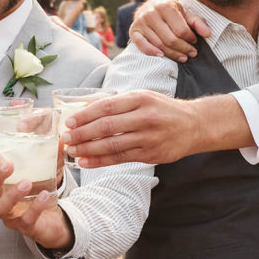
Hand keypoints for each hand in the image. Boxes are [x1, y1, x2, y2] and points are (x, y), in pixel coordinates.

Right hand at [0, 152, 72, 249]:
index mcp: (1, 186)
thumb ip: (49, 155)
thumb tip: (59, 138)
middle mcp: (1, 201)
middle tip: (8, 165)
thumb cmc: (41, 192)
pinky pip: (27, 219)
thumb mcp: (45, 171)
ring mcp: (12, 216)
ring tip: (26, 182)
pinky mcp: (26, 227)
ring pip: (2, 208)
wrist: (53, 219)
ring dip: (12, 194)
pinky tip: (44, 195)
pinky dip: (35, 207)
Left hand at [60, 91, 252, 167]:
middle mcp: (145, 117)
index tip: (69, 122)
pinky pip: (120, 159)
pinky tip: (86, 162)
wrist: (193, 125)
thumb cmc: (161, 109)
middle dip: (82, 134)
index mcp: (140, 99)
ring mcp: (149, 138)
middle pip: (106, 127)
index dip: (85, 115)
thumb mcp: (141, 97)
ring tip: (72, 151)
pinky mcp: (151, 155)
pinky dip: (101, 161)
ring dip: (88, 149)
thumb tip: (83, 109)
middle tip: (65, 138)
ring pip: (112, 145)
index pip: (106, 107)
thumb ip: (116, 103)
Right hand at [130, 0, 210, 61]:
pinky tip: (162, 56)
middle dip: (183, 48)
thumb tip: (208, 34)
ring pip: (159, 44)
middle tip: (192, 53)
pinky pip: (142, 45)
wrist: (148, 7)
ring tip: (183, 57)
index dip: (190, 39)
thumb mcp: (183, 13)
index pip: (181, 30)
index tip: (195, 42)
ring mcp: (141, 22)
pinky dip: (151, 52)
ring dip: (172, 54)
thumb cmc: (169, 13)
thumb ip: (196, 22)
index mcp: (166, 6)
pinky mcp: (133, 31)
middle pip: (170, 39)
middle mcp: (151, 13)